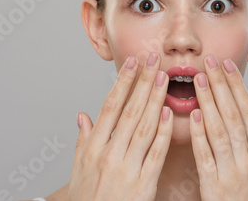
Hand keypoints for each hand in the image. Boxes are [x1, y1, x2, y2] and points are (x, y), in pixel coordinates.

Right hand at [68, 52, 172, 200]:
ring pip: (144, 127)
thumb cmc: (88, 198)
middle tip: (152, 59)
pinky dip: (163, 132)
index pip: (110, 107)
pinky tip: (169, 113)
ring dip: (155, 99)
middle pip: (129, 111)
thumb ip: (82, 140)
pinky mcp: (144, 184)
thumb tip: (82, 116)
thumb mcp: (78, 169)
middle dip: (142, 83)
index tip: (131, 63)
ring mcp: (127, 168)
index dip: (122, 83)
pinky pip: (156, 153)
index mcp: (92, 148)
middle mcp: (109, 154)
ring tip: (164, 77)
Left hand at [189, 55, 247, 200]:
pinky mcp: (214, 186)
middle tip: (209, 62)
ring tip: (198, 80)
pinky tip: (193, 115)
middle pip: (233, 114)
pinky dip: (200, 135)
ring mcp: (231, 171)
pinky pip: (206, 156)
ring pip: (219, 130)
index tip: (227, 66)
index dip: (237, 86)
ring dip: (208, 102)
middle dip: (220, 85)